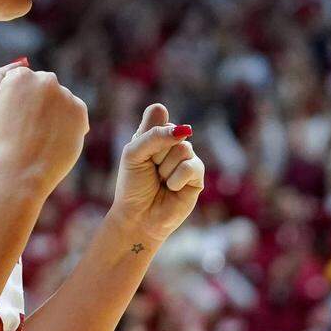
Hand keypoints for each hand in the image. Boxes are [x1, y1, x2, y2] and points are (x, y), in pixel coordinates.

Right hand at [0, 59, 89, 195]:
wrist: (21, 170)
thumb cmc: (0, 139)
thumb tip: (19, 63)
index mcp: (21, 75)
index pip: (24, 80)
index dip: (19, 101)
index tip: (16, 118)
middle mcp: (46, 79)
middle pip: (44, 86)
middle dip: (39, 102)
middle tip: (29, 128)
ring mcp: (65, 95)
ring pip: (61, 100)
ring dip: (54, 112)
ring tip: (41, 136)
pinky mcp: (80, 112)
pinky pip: (75, 113)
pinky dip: (67, 123)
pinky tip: (54, 138)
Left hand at [111, 103, 204, 241]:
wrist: (138, 217)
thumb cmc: (132, 185)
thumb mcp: (134, 154)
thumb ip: (154, 136)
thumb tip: (185, 129)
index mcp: (154, 133)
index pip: (158, 113)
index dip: (149, 130)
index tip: (141, 149)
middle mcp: (172, 143)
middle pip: (171, 130)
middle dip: (155, 154)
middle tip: (150, 170)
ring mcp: (186, 158)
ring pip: (182, 148)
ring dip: (165, 168)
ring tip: (160, 181)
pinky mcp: (197, 176)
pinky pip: (190, 166)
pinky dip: (175, 179)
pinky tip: (171, 188)